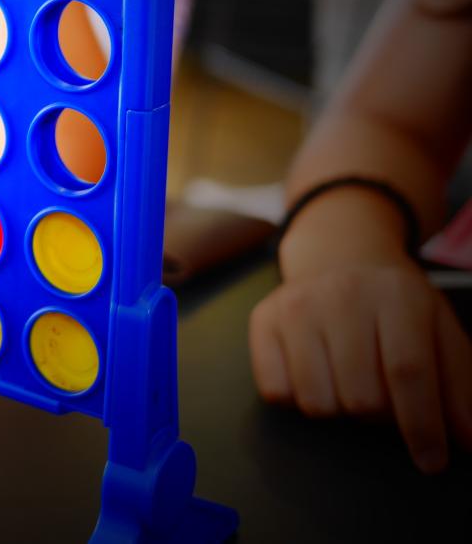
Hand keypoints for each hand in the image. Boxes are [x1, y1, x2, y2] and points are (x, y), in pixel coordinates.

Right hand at [250, 262, 471, 472]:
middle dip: (378, 416)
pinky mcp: (263, 318)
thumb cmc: (394, 303)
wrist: (339, 253)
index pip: (408, 373)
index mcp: (396, 296)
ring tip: (346, 381)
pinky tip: (313, 372)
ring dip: (338, 409)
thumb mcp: (439, 329)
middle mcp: (341, 294)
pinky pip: (276, 392)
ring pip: (317, 402)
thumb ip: (458, 384)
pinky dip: (297, 397)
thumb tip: (466, 440)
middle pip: (361, 398)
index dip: (421, 426)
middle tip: (382, 396)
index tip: (431, 461)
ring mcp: (296, 305)